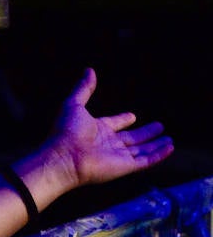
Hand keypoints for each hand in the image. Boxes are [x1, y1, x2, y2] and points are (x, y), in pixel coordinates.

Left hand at [47, 69, 173, 188]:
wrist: (65, 157)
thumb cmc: (66, 131)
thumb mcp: (74, 104)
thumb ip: (84, 88)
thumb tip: (89, 70)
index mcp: (96, 129)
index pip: (113, 124)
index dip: (122, 119)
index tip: (132, 116)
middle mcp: (108, 143)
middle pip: (131, 138)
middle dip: (145, 133)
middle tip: (159, 126)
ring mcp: (117, 156)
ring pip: (141, 150)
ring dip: (155, 145)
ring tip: (169, 139)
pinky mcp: (125, 167)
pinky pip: (146, 161)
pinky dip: (159, 155)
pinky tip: (170, 147)